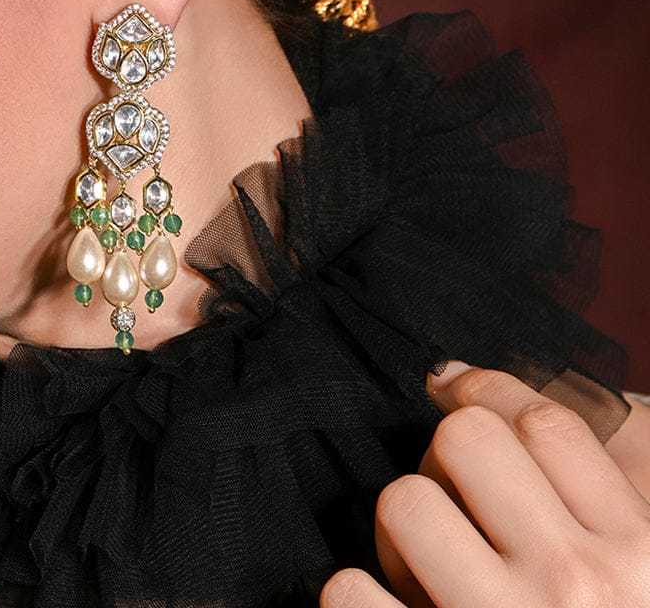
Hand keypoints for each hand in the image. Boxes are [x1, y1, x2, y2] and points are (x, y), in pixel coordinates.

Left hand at [319, 362, 649, 606]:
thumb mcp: (641, 577)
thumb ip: (600, 505)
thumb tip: (494, 397)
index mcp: (641, 555)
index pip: (546, 422)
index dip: (487, 386)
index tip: (453, 385)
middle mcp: (578, 584)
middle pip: (466, 439)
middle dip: (445, 456)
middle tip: (454, 497)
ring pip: (403, 501)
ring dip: (402, 527)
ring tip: (427, 567)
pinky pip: (352, 592)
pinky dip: (357, 596)